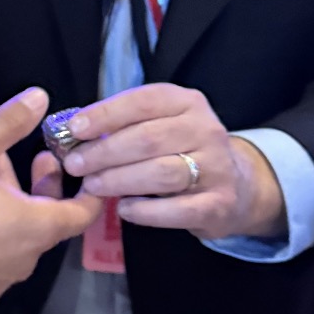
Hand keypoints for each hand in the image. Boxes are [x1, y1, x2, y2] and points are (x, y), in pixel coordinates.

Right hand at [0, 88, 100, 313]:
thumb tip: (40, 96)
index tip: (88, 171)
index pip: (82, 214)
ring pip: (25, 236)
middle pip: (53, 222)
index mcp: (36, 225)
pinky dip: (3, 227)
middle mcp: (25, 256)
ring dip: (23, 207)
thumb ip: (8, 122)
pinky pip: (2, 251)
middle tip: (40, 156)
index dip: (91, 193)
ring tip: (2, 175)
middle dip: (49, 188)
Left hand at [59, 83, 285, 240]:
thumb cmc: (183, 150)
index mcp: (187, 103)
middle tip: (76, 165)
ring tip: (92, 186)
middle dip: (105, 152)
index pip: (142, 101)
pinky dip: (145, 211)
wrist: (239, 185)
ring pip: (161, 172)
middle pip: (147, 139)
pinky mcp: (218, 203)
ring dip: (120, 179)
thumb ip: (126, 123)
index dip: (106, 114)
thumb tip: (74, 130)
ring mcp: (216, 168)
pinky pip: (176, 209)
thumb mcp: (162, 124)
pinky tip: (124, 209)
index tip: (74, 128)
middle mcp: (205, 130)